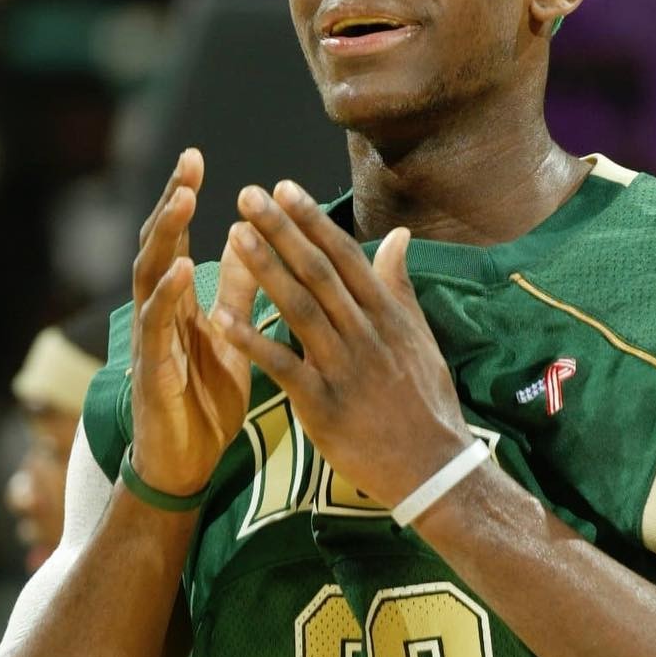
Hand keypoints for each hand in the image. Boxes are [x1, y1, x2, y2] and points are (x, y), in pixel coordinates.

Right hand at [130, 149, 256, 494]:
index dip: (181, 199)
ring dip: (166, 239)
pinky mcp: (152, 374)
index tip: (195, 157)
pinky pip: (156, 329)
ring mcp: (149, 342)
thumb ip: (240, 291)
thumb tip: (253, 240)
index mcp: (177, 305)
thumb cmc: (204, 400)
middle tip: (188, 164)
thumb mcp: (232, 337)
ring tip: (184, 201)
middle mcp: (157, 315)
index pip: (176, 240)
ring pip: (149, 279)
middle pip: (157, 247)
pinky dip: (167, 297)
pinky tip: (182, 270)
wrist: (185, 466)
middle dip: (170, 204)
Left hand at [210, 180, 472, 509]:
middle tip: (248, 195)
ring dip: (266, 270)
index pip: (345, 256)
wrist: (433, 469)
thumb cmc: (426, 405)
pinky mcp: (324, 405)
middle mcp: (367, 334)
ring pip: (300, 309)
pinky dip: (252, 340)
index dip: (312, 221)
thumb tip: (399, 236)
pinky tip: (221, 318)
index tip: (283, 187)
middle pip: (319, 273)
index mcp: (388, 316)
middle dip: (282, 231)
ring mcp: (345, 368)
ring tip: (234, 236)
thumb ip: (400, 287)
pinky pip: (283, 366)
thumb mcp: (420, 339)